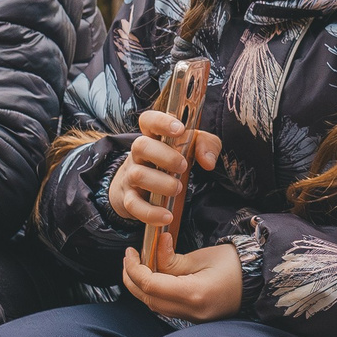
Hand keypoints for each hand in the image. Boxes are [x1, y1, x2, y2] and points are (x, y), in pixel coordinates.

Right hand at [105, 109, 222, 228]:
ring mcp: (130, 176)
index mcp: (152, 137)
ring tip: (177, 188)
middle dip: (165, 156)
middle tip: (183, 166)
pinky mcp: (128, 199)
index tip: (180, 129)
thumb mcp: (192, 148)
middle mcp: (138, 155)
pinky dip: (151, 213)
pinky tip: (167, 216)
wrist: (140, 189)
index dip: (161, 121)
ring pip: (138, 175)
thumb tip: (208, 162)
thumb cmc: (170, 162)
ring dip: (161, 183)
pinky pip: (134, 205)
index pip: (148, 120)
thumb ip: (206, 146)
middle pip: (141, 145)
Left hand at [121, 242, 242, 321]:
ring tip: (139, 265)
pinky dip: (154, 293)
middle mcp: (191, 311)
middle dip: (132, 278)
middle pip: (148, 299)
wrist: (259, 280)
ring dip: (141, 287)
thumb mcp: (202, 256)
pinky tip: (154, 277)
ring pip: (154, 305)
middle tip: (129, 258)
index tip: (130, 252)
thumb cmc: (235, 264)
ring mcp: (193, 318)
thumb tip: (154, 248)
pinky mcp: (194, 317)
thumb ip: (173, 258)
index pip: (151, 285)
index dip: (135, 269)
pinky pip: (166, 307)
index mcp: (194, 294)